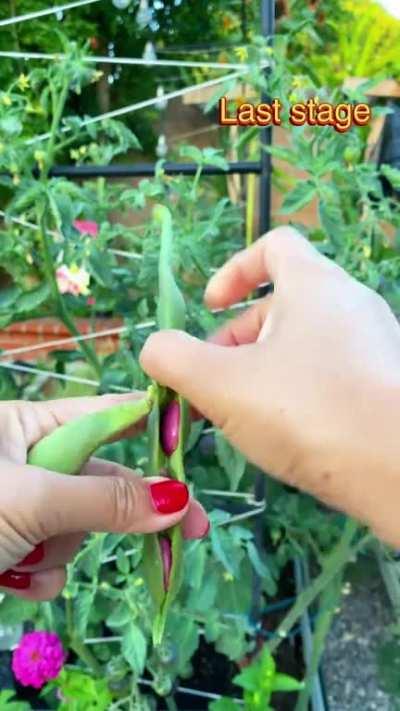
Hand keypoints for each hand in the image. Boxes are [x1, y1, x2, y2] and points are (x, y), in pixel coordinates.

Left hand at [0, 393, 207, 598]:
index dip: (150, 419)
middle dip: (120, 512)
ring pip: (75, 526)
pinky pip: (51, 559)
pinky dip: (39, 574)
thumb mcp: (33, 499)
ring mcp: (19, 505)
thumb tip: (178, 500)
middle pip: (99, 481)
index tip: (195, 428)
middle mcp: (26, 460)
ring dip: (56, 549)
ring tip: (19, 556)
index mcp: (26, 426)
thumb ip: (105, 500)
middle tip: (190, 528)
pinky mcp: (13, 546)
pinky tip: (10, 578)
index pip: (103, 415)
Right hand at [140, 227, 399, 545]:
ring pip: (306, 342)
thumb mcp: (220, 384)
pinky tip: (287, 433)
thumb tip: (154, 349)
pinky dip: (300, 389)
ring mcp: (377, 344)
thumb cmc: (307, 410)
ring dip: (265, 368)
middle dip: (238, 336)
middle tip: (215, 382)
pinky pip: (332, 371)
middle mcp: (352, 303)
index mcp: (315, 283)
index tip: (210, 307)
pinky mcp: (387, 384)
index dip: (233, 270)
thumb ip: (173, 359)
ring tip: (242, 414)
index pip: (274, 246)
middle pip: (284, 301)